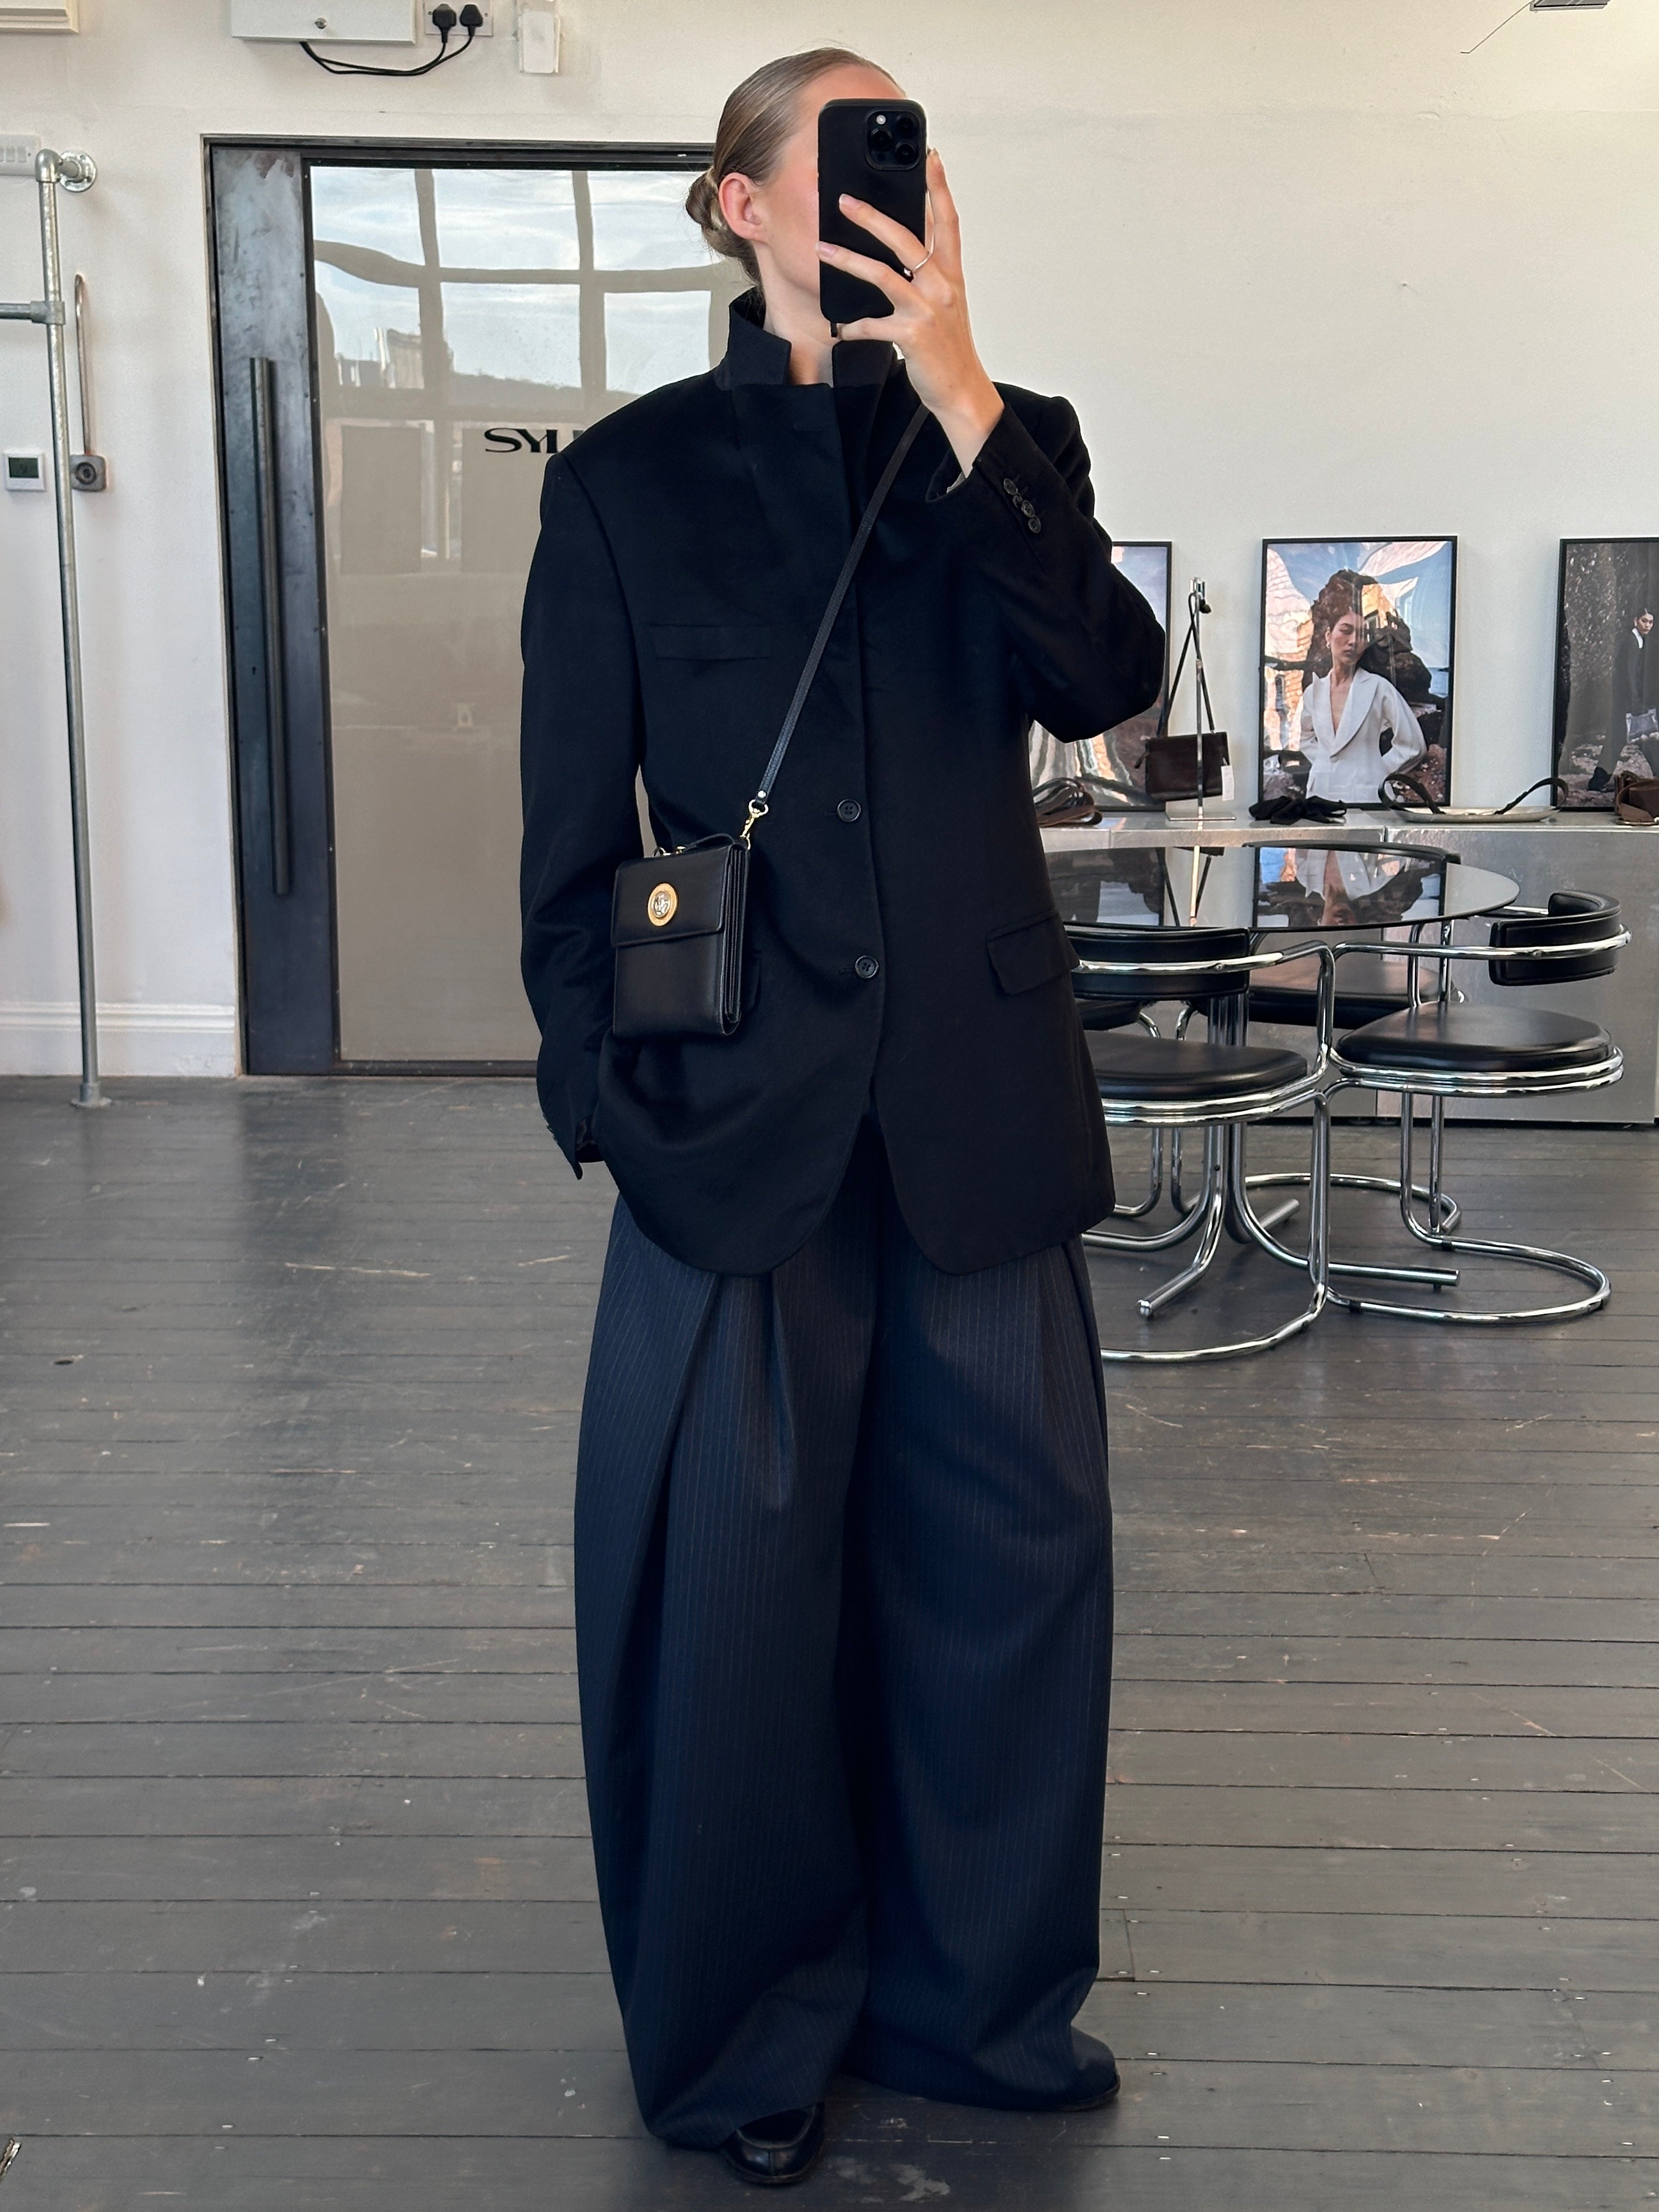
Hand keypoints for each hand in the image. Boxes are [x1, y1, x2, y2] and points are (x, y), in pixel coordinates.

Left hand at [817, 148, 1002, 474]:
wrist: (961, 389)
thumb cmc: (948, 346)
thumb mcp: (945, 303)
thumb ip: (927, 274)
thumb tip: (899, 250)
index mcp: (951, 274)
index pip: (947, 221)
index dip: (939, 187)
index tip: (929, 157)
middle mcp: (941, 286)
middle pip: (906, 238)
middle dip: (873, 216)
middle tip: (845, 199)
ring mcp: (927, 310)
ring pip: (882, 274)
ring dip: (848, 259)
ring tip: (823, 248)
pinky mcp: (911, 335)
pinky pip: (873, 324)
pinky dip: (854, 325)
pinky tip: (840, 327)